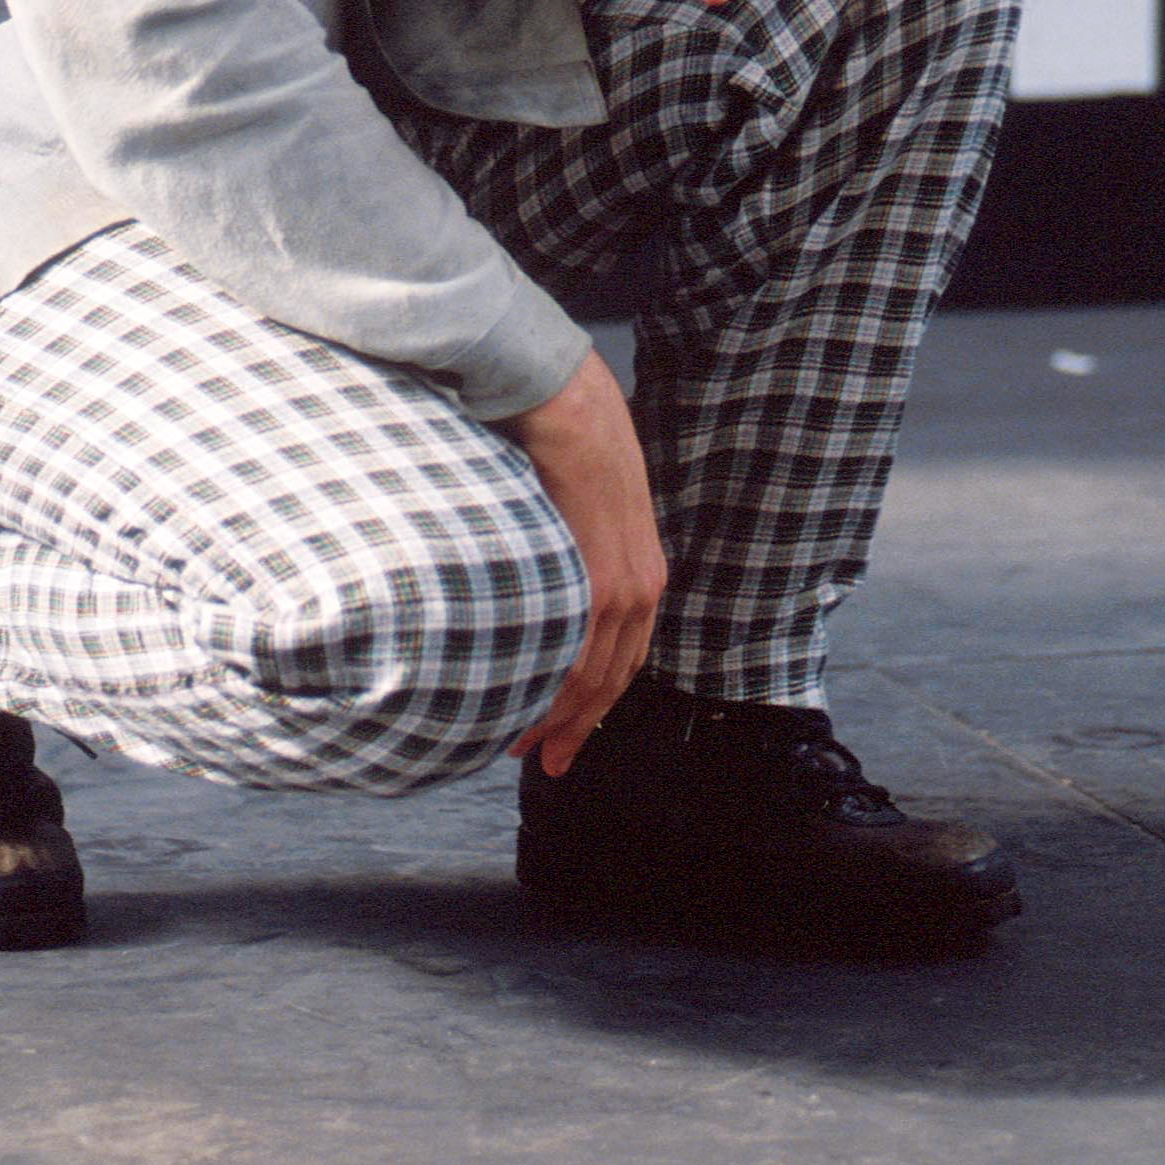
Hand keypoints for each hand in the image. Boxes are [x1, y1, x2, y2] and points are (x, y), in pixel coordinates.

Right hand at [504, 347, 666, 776]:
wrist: (567, 403)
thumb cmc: (566, 442)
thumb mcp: (585, 503)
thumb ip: (572, 542)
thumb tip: (537, 564)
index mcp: (643, 570)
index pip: (625, 655)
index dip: (596, 699)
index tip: (567, 729)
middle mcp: (641, 586)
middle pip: (613, 679)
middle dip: (578, 727)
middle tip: (544, 761)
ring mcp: (621, 585)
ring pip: (592, 676)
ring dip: (558, 719)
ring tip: (522, 748)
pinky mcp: (595, 579)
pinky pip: (574, 653)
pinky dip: (550, 690)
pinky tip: (522, 711)